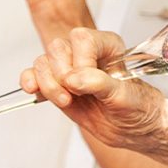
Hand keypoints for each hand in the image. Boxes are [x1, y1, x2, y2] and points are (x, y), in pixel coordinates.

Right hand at [21, 27, 167, 149]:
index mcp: (107, 46)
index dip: (80, 62)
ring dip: (48, 83)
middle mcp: (86, 53)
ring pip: (43, 62)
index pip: (83, 39)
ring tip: (65, 100)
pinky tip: (34, 91)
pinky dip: (30, 82)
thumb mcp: (124, 95)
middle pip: (58, 48)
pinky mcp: (57, 84)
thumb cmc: (137, 107)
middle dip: (61, 74)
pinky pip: (33, 75)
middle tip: (75, 94)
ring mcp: (69, 68)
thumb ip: (100, 84)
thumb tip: (74, 78)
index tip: (88, 83)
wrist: (134, 128)